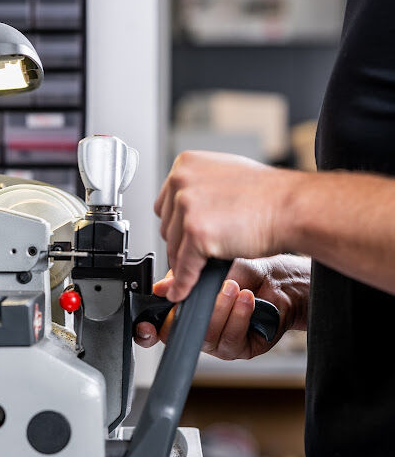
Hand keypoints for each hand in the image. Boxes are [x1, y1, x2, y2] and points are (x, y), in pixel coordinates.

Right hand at [134, 255, 309, 360]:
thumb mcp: (212, 267)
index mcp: (187, 312)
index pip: (158, 327)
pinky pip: (230, 340)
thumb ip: (185, 278)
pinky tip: (247, 300)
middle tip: (210, 288)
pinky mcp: (239, 349)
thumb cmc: (249, 274)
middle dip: (193, 310)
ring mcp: (218, 341)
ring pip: (206, 335)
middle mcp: (199, 329)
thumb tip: (161, 287)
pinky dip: (239, 317)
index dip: (148, 330)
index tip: (147, 324)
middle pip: (178, 334)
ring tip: (235, 288)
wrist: (282, 282)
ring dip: (221, 309)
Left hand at [154, 151, 298, 301]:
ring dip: (186, 263)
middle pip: (166, 228)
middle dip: (182, 243)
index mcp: (185, 164)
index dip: (178, 226)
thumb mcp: (223, 180)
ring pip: (173, 248)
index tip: (187, 238)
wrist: (292, 207)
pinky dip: (183, 283)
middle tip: (203, 252)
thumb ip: (198, 191)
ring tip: (202, 267)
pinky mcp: (196, 232)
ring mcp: (187, 206)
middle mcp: (181, 181)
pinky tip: (182, 292)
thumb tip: (180, 214)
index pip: (165, 205)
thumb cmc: (268, 195)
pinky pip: (183, 267)